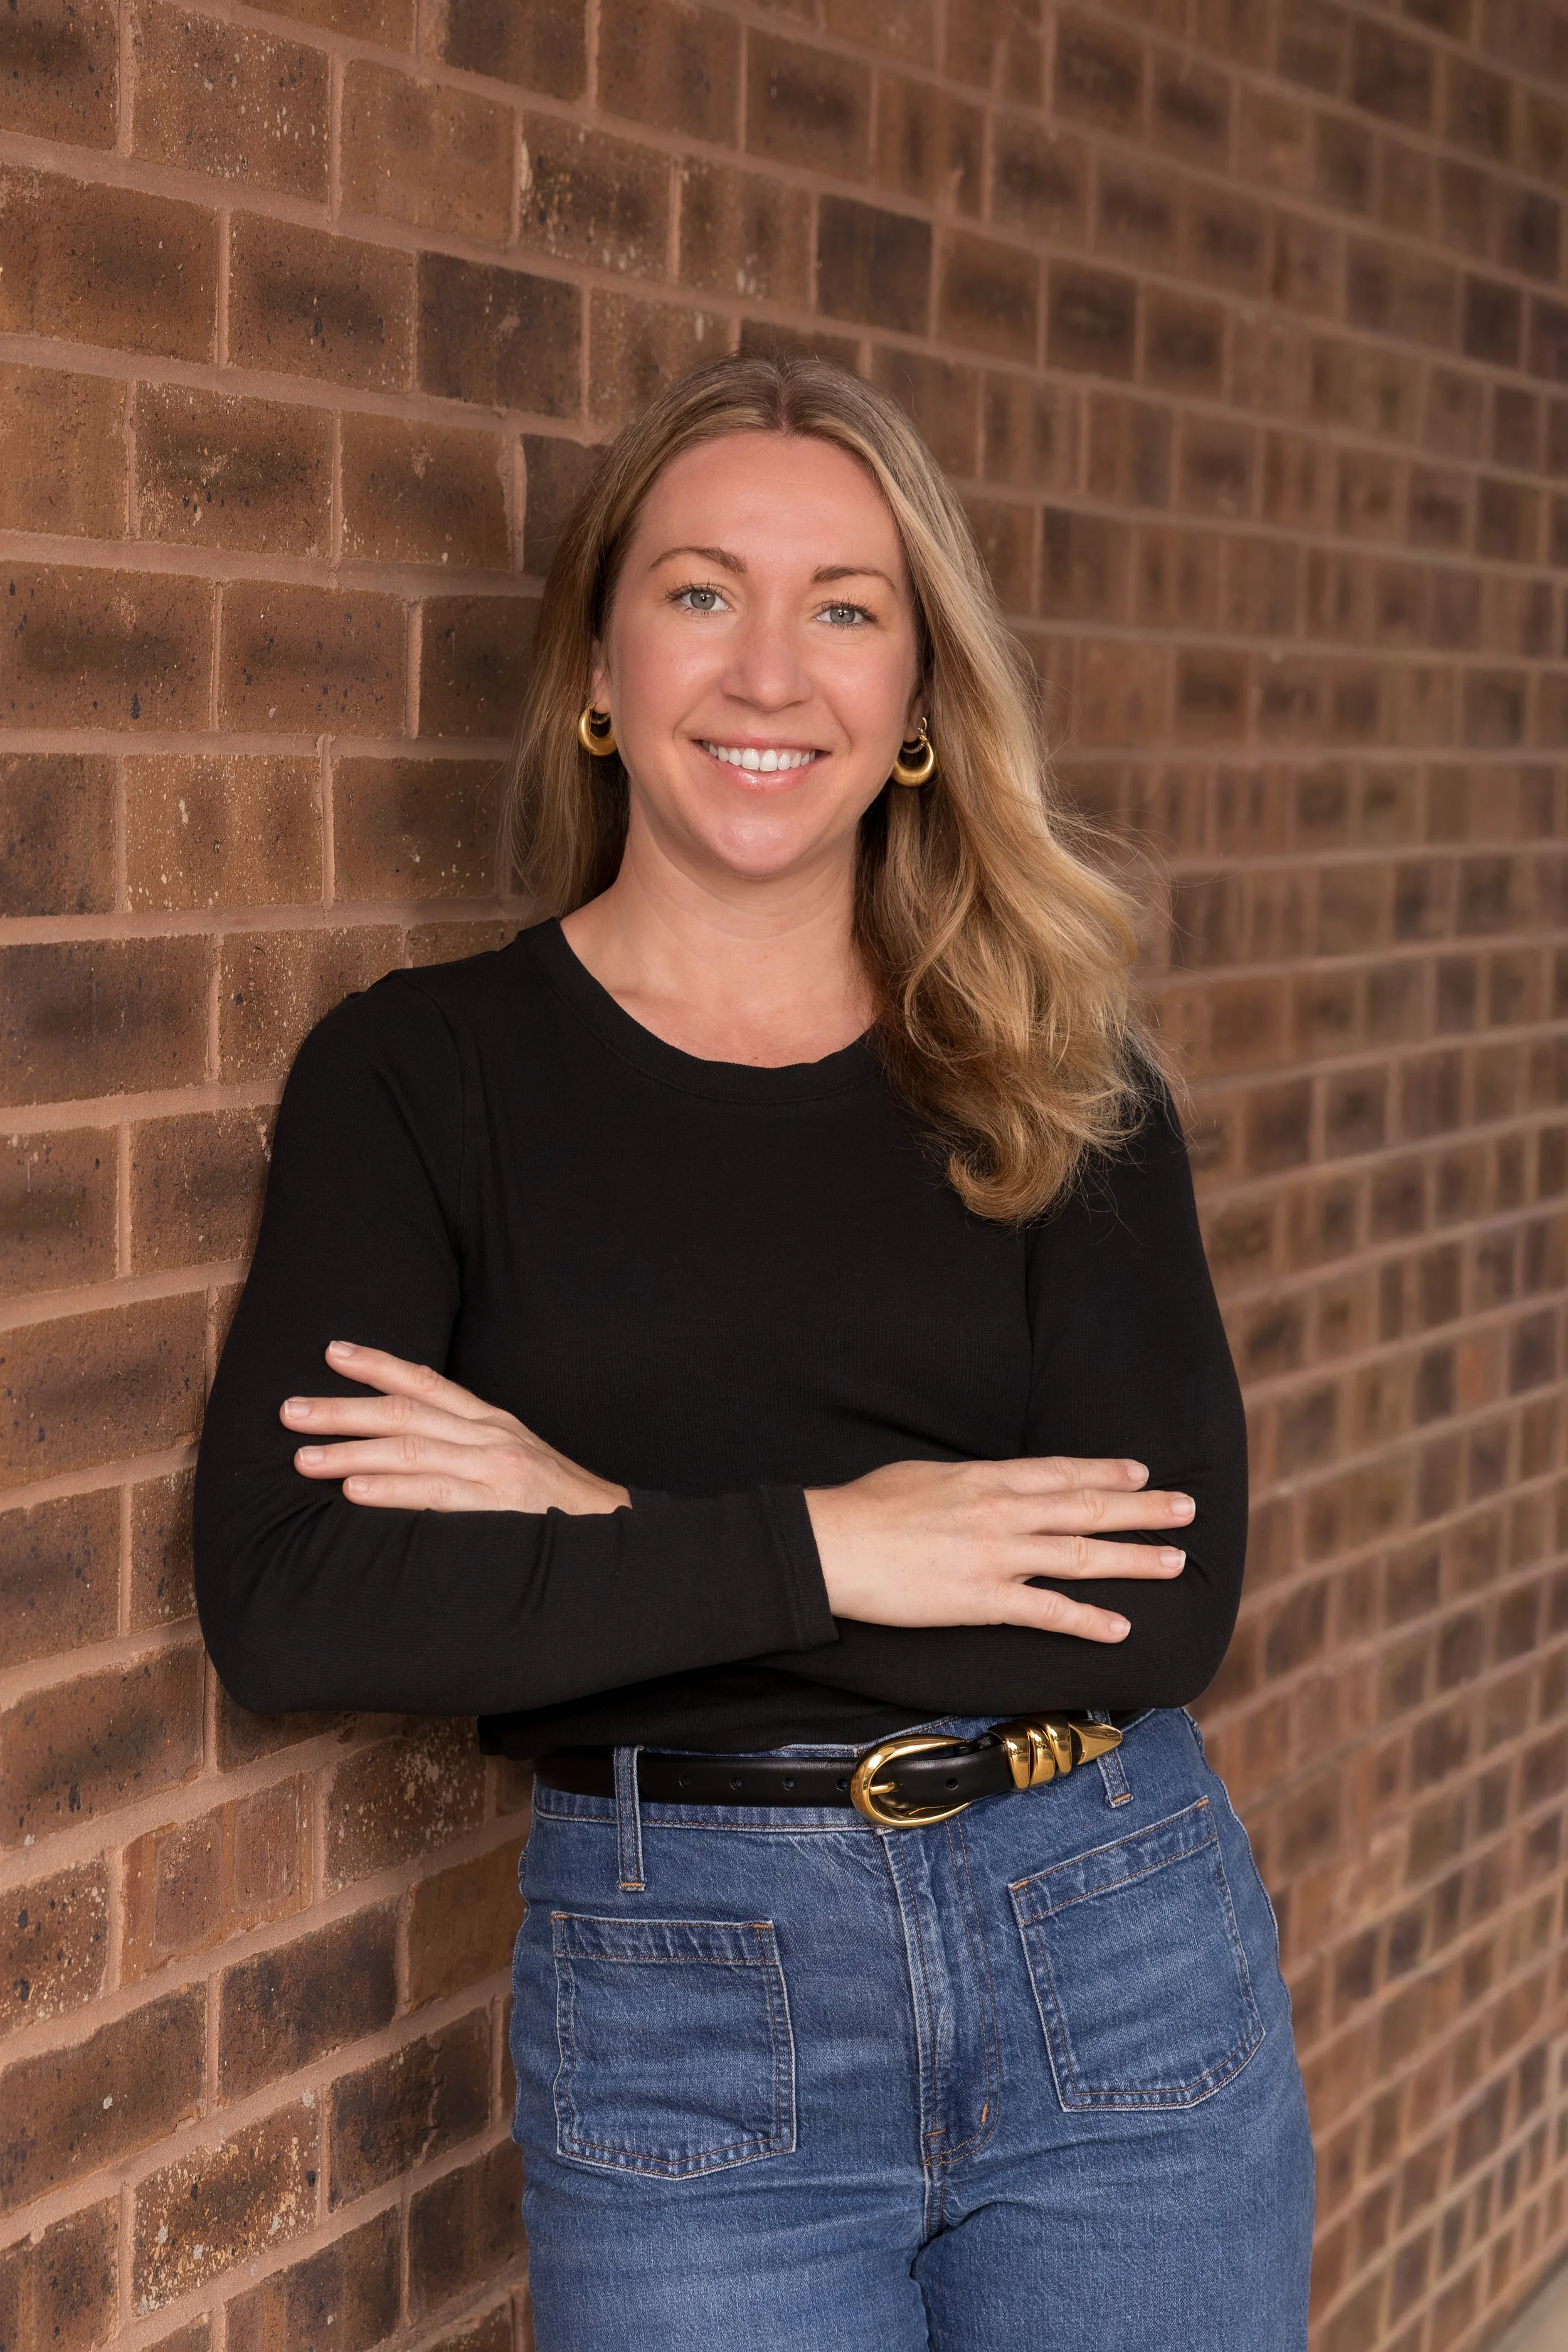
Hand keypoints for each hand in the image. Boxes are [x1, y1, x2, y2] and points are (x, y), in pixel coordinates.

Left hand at [281, 1341, 629, 1514]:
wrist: (614, 1535)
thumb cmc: (552, 1506)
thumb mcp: (512, 1459)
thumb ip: (462, 1449)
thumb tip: (398, 1448)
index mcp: (491, 1422)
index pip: (426, 1382)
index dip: (377, 1364)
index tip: (331, 1352)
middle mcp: (491, 1436)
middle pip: (405, 1412)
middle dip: (342, 1410)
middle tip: (288, 1412)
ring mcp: (496, 1471)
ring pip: (412, 1450)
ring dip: (352, 1453)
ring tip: (303, 1459)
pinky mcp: (501, 1509)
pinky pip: (436, 1496)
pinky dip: (392, 1493)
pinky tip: (354, 1494)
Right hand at [804, 1455, 1193, 1643]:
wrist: (832, 1545)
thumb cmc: (867, 1508)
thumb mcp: (925, 1475)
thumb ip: (967, 1482)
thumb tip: (988, 1484)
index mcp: (986, 1479)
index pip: (1061, 1472)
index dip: (1106, 1471)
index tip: (1141, 1471)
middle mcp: (1002, 1512)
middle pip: (1087, 1506)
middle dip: (1142, 1507)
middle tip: (1185, 1508)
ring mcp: (997, 1556)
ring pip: (1082, 1554)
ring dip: (1134, 1559)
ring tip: (1175, 1561)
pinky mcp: (982, 1600)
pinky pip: (1047, 1611)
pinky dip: (1088, 1618)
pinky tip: (1120, 1626)